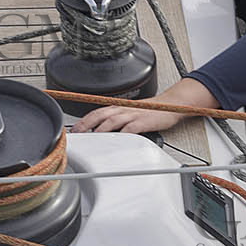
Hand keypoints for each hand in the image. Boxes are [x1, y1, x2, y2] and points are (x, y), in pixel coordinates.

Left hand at [72, 100, 186, 134]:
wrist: (171, 105)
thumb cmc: (149, 112)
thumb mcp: (129, 114)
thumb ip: (115, 122)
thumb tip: (99, 132)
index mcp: (118, 107)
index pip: (96, 112)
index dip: (83, 120)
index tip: (74, 130)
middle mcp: (123, 109)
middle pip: (100, 115)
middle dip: (86, 124)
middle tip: (77, 134)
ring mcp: (133, 114)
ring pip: (113, 120)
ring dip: (100, 129)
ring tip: (91, 138)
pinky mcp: (144, 121)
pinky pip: (131, 127)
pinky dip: (123, 134)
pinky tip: (116, 140)